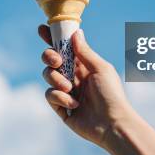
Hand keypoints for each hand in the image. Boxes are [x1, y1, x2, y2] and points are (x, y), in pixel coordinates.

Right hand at [39, 25, 133, 147]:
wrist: (112, 124)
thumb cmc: (111, 94)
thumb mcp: (100, 68)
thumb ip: (85, 52)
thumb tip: (76, 32)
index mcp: (83, 65)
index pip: (64, 48)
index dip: (53, 38)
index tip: (42, 29)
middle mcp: (73, 76)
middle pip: (51, 60)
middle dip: (49, 57)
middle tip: (57, 61)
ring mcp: (66, 91)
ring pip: (48, 76)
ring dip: (56, 79)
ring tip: (70, 88)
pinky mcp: (61, 107)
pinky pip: (50, 95)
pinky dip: (60, 97)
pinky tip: (74, 104)